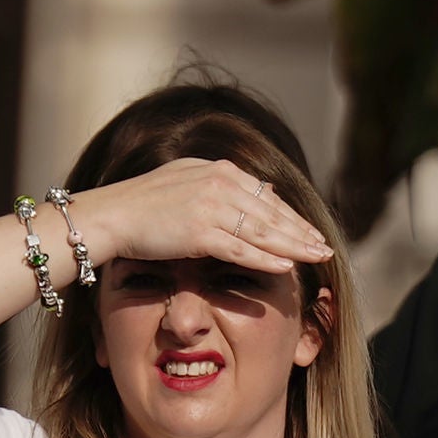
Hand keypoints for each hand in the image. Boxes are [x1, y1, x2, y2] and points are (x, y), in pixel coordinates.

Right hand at [68, 159, 333, 276]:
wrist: (110, 215)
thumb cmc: (142, 204)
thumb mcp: (187, 181)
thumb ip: (222, 185)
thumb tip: (261, 191)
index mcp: (218, 170)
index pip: (266, 197)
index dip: (291, 217)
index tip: (311, 232)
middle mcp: (219, 183)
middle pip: (271, 213)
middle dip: (302, 233)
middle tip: (326, 249)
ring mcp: (210, 206)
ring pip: (262, 231)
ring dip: (294, 246)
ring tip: (317, 258)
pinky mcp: (199, 230)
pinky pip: (241, 248)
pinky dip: (266, 258)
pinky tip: (288, 267)